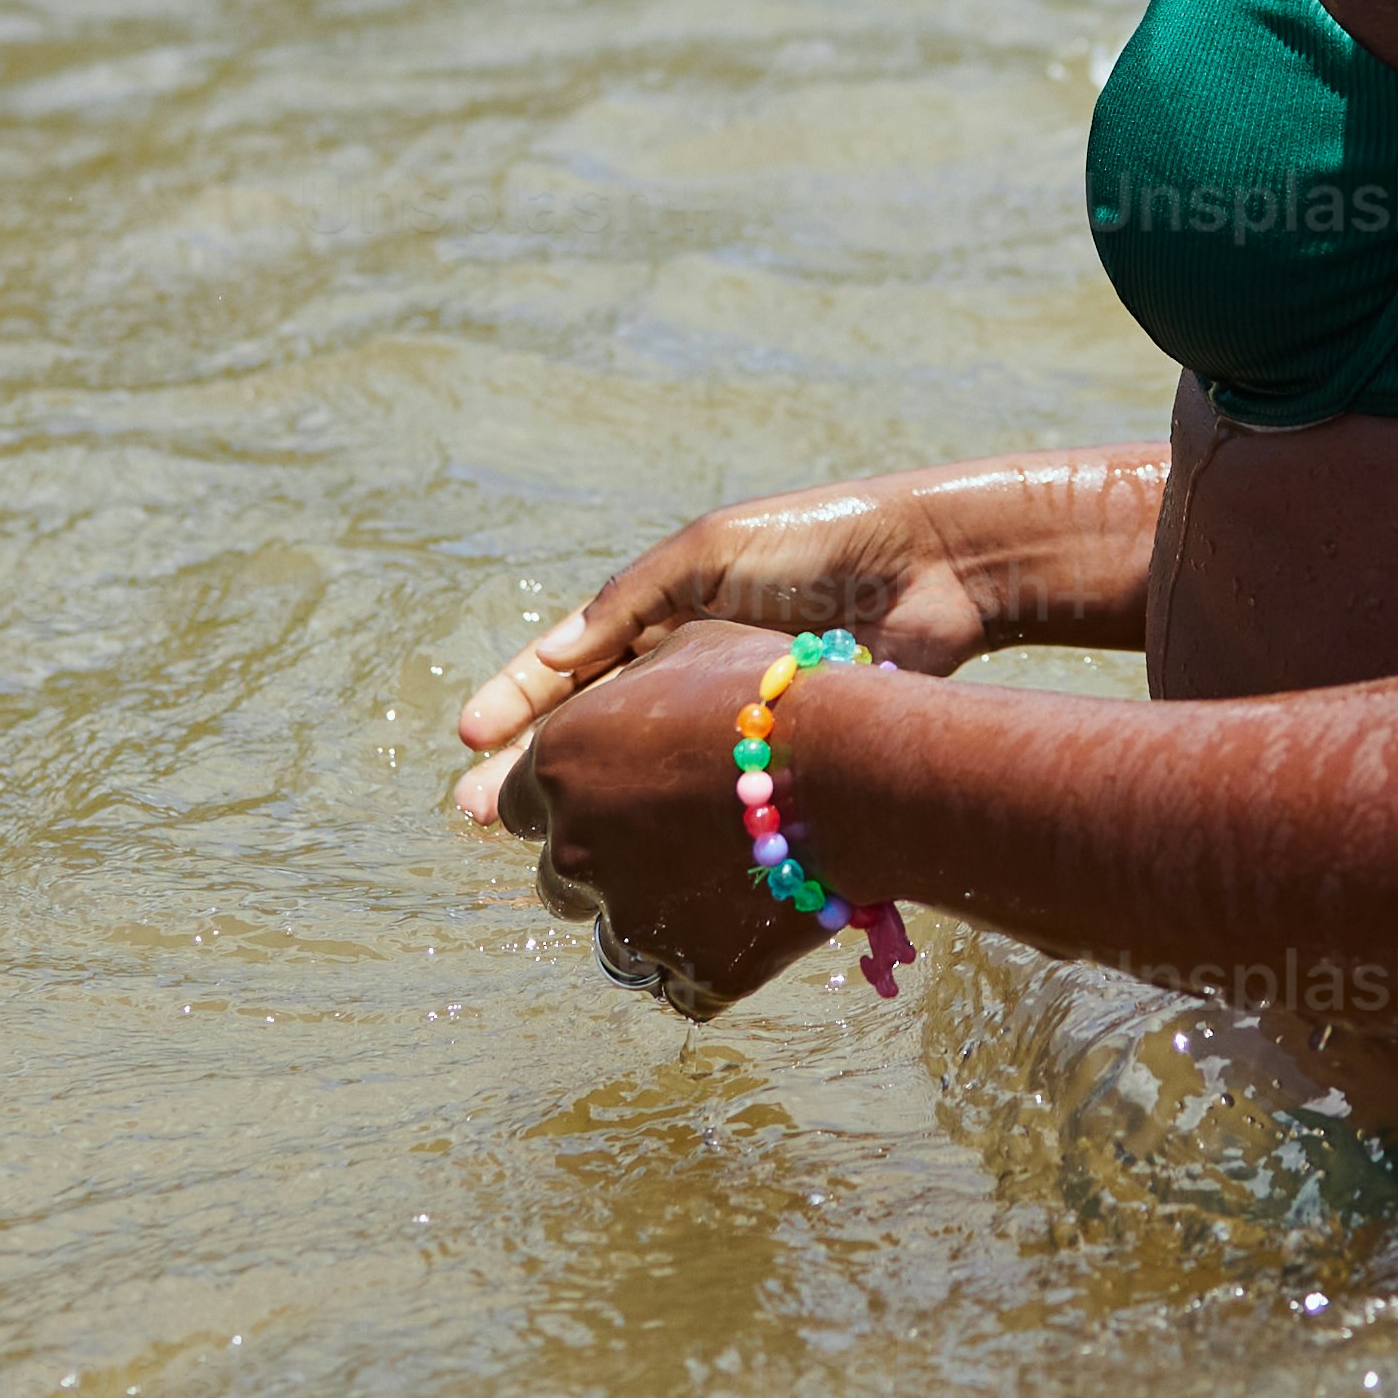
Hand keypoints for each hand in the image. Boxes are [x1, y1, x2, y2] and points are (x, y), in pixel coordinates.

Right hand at [443, 476, 1048, 833]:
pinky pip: (704, 797)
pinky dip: (660, 823)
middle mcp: (688, 668)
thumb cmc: (816, 543)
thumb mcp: (707, 554)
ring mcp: (731, 718)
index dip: (515, 700)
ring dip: (586, 806)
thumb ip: (630, 603)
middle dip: (532, 768)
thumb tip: (553, 659)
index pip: (570, 662)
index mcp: (664, 611)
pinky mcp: (778, 757)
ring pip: (639, 771)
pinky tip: (628, 854)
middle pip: (592, 727)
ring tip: (535, 847)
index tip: (467, 740)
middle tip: (475, 815)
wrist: (930, 569)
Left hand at [477, 615, 832, 1020]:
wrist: (851, 767)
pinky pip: (677, 984)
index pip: (516, 803)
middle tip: (666, 843)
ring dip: (650, 915)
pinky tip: (742, 930)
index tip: (602, 801)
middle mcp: (576, 845)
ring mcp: (630, 915)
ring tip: (716, 883)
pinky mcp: (691, 967)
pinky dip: (702, 964)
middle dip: (602, 863)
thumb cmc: (771, 695)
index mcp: (561, 764)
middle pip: (558, 877)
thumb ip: (625, 692)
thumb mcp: (683, 653)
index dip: (561, 803)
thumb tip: (614, 706)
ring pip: (615, 935)